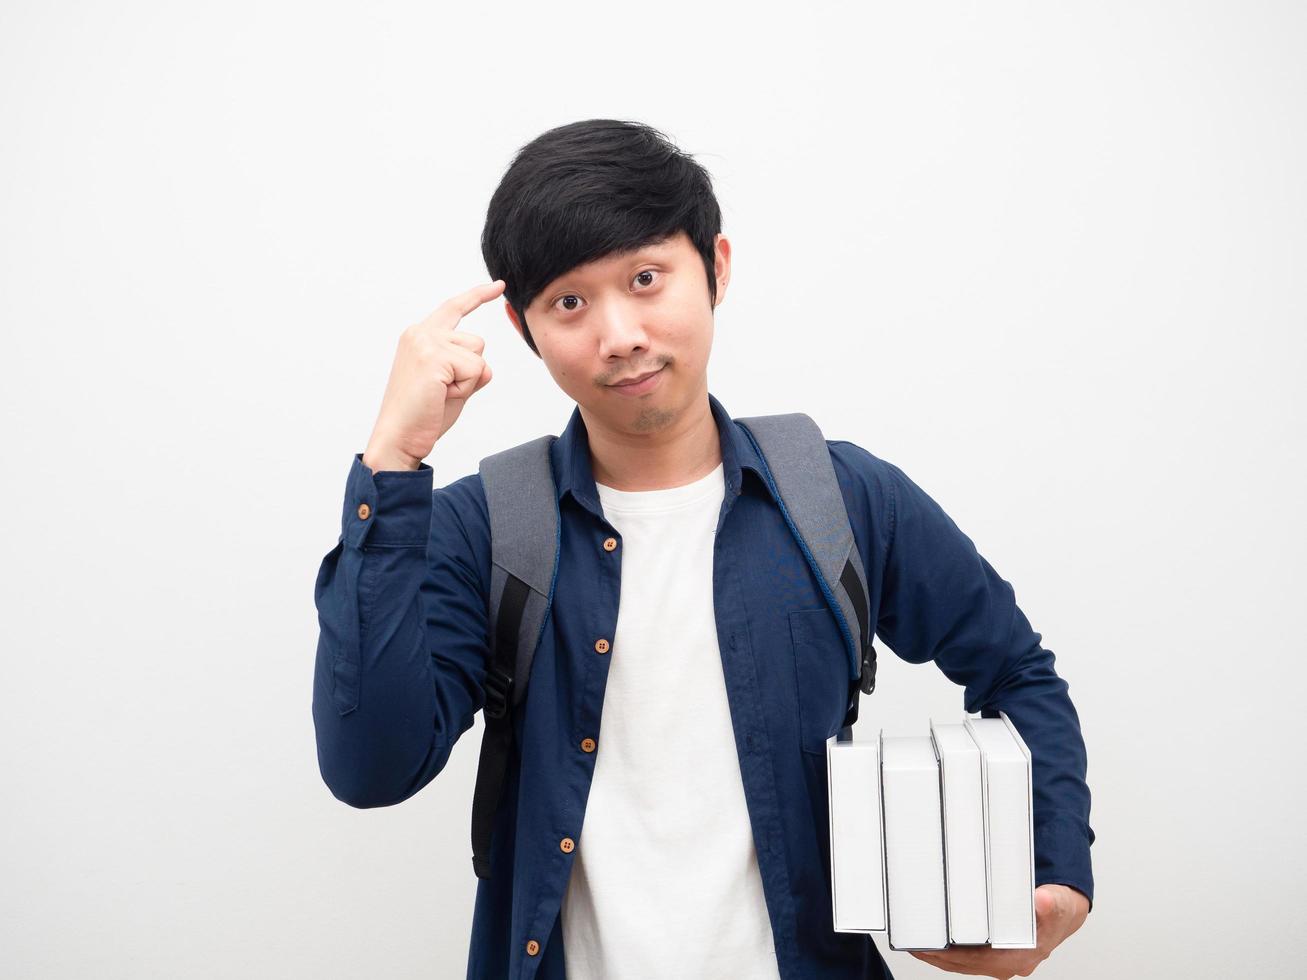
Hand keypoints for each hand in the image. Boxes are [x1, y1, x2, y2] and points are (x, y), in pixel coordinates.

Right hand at [363, 279, 504, 470]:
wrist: (398, 438)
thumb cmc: (422, 415)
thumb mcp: (451, 385)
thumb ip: (467, 368)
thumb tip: (486, 367)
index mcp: (419, 336)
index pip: (455, 308)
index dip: (478, 296)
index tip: (498, 285)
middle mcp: (420, 333)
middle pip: (477, 342)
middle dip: (470, 372)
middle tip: (442, 393)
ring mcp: (426, 342)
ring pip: (478, 355)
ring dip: (468, 381)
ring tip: (440, 394)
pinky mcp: (434, 357)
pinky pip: (476, 370)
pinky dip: (465, 389)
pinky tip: (441, 396)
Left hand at [909, 884, 1088, 977]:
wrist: (1061, 913)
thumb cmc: (1057, 909)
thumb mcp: (1058, 903)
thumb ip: (1051, 903)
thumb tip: (1042, 901)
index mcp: (1020, 956)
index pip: (980, 958)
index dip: (954, 954)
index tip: (932, 946)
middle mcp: (1007, 962)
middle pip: (966, 963)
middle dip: (938, 956)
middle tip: (914, 943)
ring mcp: (1000, 960)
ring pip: (963, 963)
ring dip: (940, 956)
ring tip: (916, 945)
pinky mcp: (993, 955)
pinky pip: (966, 958)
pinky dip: (949, 953)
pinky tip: (934, 944)